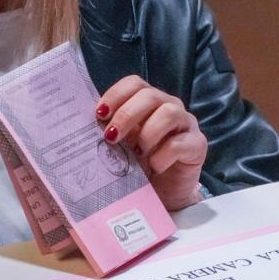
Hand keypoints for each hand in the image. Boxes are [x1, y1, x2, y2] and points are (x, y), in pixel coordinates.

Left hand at [95, 75, 207, 209]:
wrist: (162, 196)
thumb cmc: (139, 167)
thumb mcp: (120, 147)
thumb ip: (108, 132)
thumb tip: (81, 126)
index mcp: (147, 102)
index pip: (134, 84)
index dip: (116, 95)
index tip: (99, 114)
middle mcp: (169, 107)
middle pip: (149, 95)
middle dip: (126, 115)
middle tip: (111, 137)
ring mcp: (186, 124)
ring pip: (169, 113)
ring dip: (147, 133)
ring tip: (136, 153)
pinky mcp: (197, 145)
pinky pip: (180, 143)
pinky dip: (162, 155)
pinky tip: (154, 166)